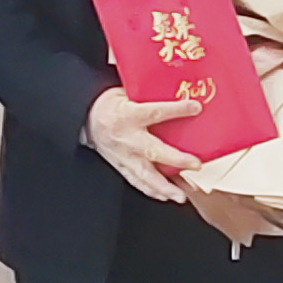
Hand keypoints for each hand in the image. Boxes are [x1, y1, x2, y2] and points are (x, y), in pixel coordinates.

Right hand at [87, 85, 201, 204]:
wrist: (87, 119)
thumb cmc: (108, 105)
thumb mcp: (125, 92)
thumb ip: (147, 94)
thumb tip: (172, 86)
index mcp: (129, 114)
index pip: (155, 112)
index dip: (177, 109)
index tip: (195, 107)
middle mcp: (128, 138)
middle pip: (154, 151)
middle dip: (176, 160)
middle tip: (195, 164)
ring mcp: (124, 155)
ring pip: (145, 175)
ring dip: (164, 187)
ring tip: (180, 196)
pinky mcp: (121, 166)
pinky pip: (136, 181)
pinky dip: (151, 191)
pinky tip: (164, 196)